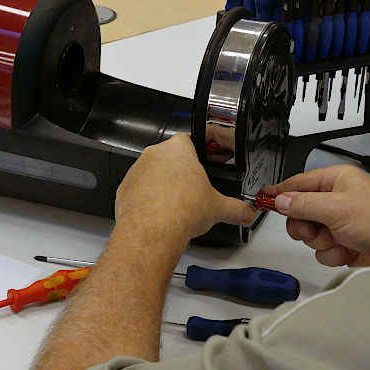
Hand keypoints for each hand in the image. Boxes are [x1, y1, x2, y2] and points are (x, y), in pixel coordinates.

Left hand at [115, 133, 254, 246]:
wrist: (152, 230)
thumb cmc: (181, 210)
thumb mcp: (218, 208)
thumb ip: (235, 208)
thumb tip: (245, 212)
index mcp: (178, 149)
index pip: (189, 140)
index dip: (198, 153)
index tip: (203, 164)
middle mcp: (154, 155)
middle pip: (169, 157)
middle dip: (180, 172)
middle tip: (191, 190)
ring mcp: (136, 171)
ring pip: (152, 173)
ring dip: (161, 185)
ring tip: (175, 205)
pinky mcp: (124, 188)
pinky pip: (137, 189)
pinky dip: (146, 199)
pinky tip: (158, 213)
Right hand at [264, 165, 369, 266]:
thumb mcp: (336, 208)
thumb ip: (303, 204)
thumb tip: (280, 201)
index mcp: (335, 180)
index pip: (298, 184)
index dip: (280, 193)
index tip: (263, 200)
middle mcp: (336, 199)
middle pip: (299, 213)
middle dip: (305, 226)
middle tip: (314, 228)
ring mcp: (339, 222)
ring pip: (310, 235)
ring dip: (322, 242)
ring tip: (340, 239)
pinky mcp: (344, 242)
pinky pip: (323, 251)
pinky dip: (333, 254)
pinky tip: (348, 250)